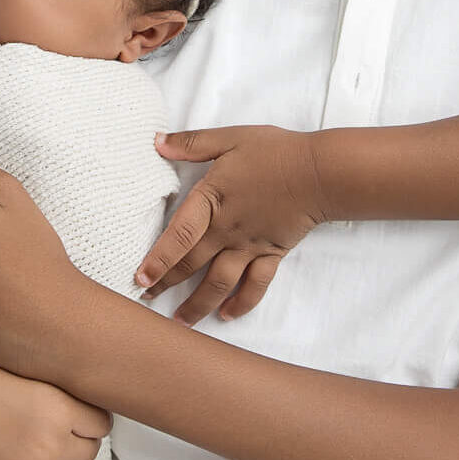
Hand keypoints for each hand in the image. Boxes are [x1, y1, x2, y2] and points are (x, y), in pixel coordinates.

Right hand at [0, 342, 109, 459]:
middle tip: (68, 443)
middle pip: (89, 453)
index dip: (92, 423)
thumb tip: (85, 422)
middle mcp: (47, 443)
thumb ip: (59, 401)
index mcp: (56, 406)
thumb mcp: (29, 379)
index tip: (85, 424)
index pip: (101, 424)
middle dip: (79, 448)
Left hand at [135, 125, 324, 324]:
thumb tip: (157, 143)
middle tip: (146, 299)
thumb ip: (192, 143)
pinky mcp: (272, 254)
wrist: (318, 172)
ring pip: (219, 283)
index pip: (179, 236)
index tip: (139, 279)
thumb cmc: (274, 152)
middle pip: (192, 264)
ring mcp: (250, 246)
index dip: (158, 260)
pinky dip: (241, 303)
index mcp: (212, 201)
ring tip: (180, 320)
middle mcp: (227, 230)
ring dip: (198, 304)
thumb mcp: (229, 138)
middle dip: (167, 284)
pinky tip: (227, 315)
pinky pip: (255, 285)